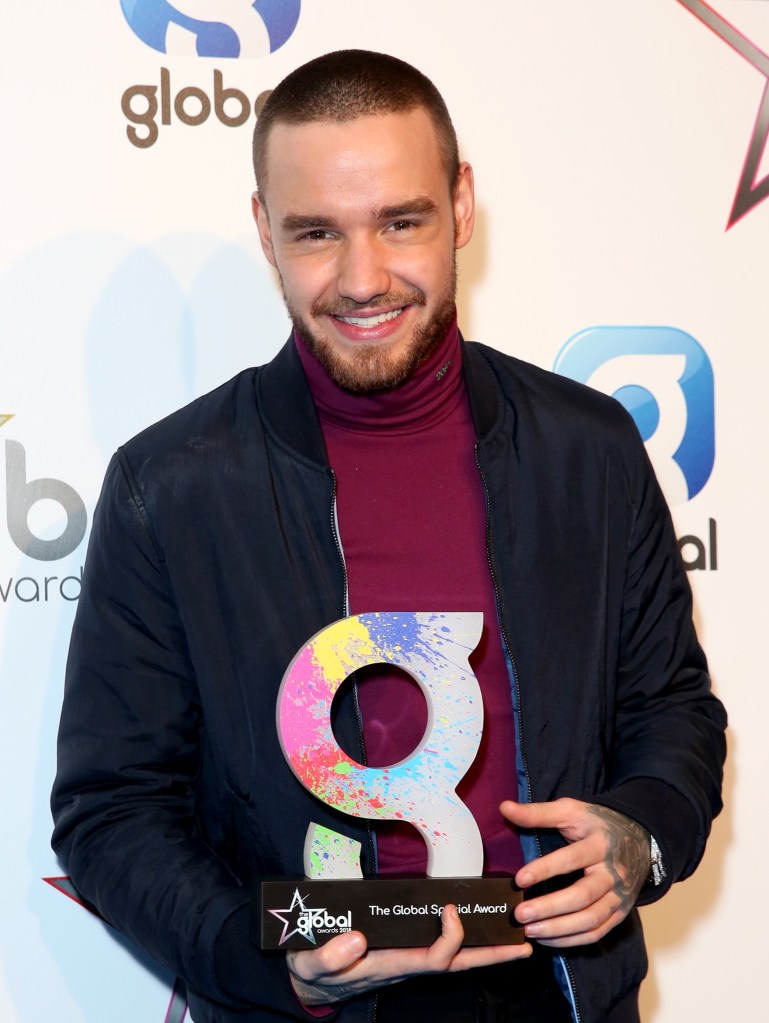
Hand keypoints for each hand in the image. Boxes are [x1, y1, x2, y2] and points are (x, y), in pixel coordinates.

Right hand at [286, 903, 532, 1006]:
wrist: (310, 982)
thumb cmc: (312, 972)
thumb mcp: (311, 965)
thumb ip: (329, 956)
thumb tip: (356, 939)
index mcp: (392, 966)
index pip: (435, 959)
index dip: (451, 937)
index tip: (450, 908)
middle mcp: (408, 964)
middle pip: (458, 965)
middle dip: (492, 957)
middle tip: (526, 947)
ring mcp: (408, 959)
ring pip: (454, 958)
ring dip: (484, 949)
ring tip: (512, 937)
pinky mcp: (403, 950)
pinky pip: (440, 948)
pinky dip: (461, 940)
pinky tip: (474, 928)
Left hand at [501, 798, 649, 947]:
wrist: (638, 838)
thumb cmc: (596, 824)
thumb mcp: (570, 810)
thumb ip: (537, 812)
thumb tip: (505, 807)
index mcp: (600, 844)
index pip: (571, 859)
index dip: (545, 870)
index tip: (519, 880)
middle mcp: (612, 873)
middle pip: (582, 896)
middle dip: (549, 908)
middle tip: (520, 914)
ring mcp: (619, 896)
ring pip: (590, 920)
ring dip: (558, 929)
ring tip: (529, 930)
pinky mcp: (619, 913)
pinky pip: (596, 933)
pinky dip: (570, 940)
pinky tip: (546, 938)